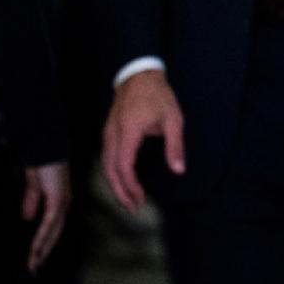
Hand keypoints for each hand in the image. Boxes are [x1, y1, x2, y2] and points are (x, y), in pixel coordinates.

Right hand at [21, 161, 70, 273]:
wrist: (43, 148)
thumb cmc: (39, 164)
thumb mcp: (33, 186)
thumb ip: (31, 201)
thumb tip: (27, 218)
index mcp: (58, 202)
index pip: (52, 228)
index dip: (44, 244)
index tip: (36, 259)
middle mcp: (64, 204)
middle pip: (55, 233)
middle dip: (44, 252)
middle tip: (34, 269)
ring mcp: (62, 201)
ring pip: (53, 231)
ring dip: (42, 248)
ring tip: (32, 263)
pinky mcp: (58, 198)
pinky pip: (49, 222)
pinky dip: (42, 235)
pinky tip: (36, 247)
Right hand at [102, 69, 183, 211]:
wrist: (139, 75)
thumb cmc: (158, 95)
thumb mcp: (173, 119)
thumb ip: (175, 146)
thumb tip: (179, 170)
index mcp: (128, 132)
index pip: (123, 167)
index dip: (130, 187)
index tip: (141, 199)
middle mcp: (113, 135)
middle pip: (109, 171)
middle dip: (120, 192)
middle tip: (133, 208)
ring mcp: (107, 133)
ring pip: (105, 166)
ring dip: (115, 185)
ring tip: (129, 200)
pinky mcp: (108, 132)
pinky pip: (106, 158)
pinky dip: (113, 174)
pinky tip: (124, 181)